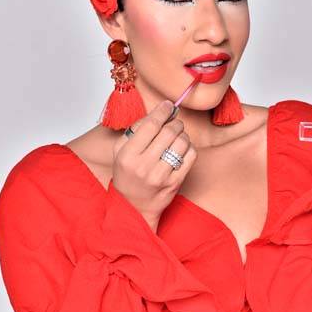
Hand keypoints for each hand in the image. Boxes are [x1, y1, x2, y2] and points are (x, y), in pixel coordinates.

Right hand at [112, 100, 197, 231]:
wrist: (134, 206)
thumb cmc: (127, 174)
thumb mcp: (121, 151)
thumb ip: (136, 130)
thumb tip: (159, 112)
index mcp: (127, 155)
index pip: (150, 125)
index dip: (162, 111)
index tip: (168, 105)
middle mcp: (144, 165)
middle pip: (169, 131)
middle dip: (175, 122)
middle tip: (174, 122)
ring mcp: (161, 175)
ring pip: (182, 142)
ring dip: (182, 135)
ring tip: (176, 137)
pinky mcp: (175, 182)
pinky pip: (191, 156)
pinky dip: (189, 148)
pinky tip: (181, 150)